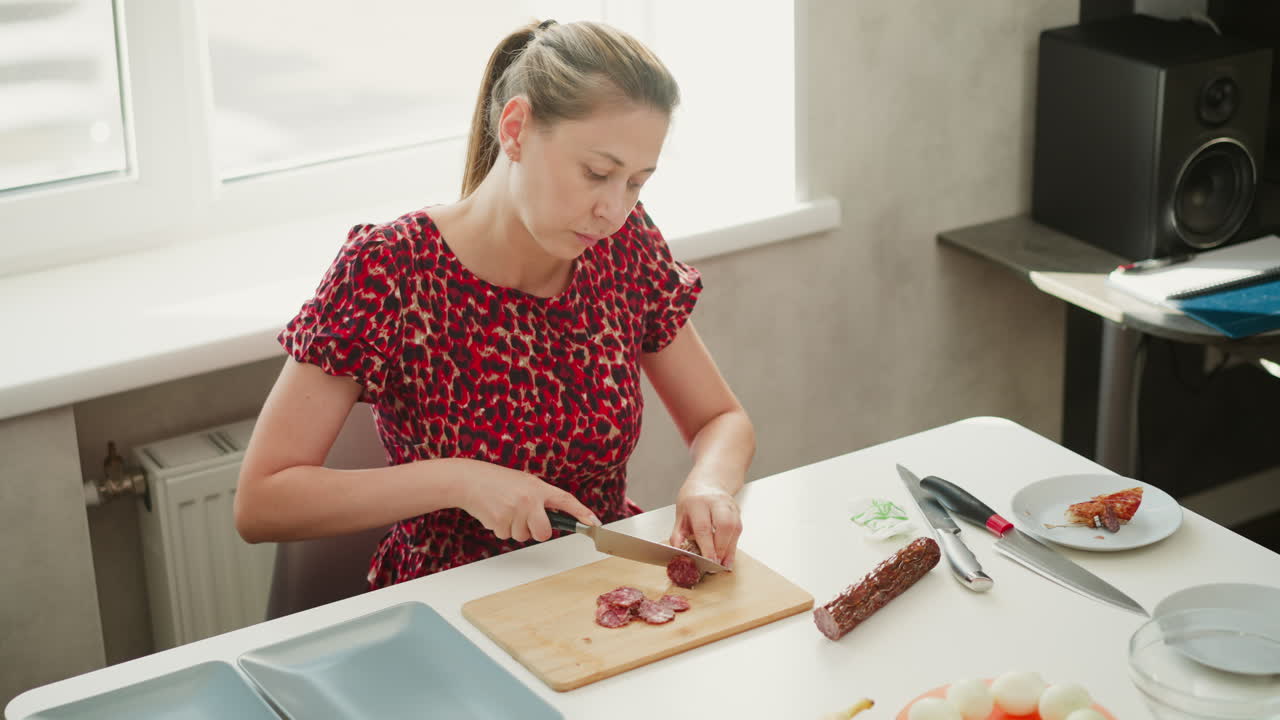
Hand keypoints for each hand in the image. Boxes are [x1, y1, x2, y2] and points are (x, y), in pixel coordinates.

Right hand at [454, 461, 598, 542]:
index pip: (566, 501)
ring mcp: (514, 511)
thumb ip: (539, 499)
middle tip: (525, 519)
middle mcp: (529, 499)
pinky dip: (501, 528)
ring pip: (523, 536)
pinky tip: (495, 512)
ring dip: (514, 528)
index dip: (582, 513)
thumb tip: (551, 520)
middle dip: (536, 532)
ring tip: (504, 509)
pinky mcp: (499, 521)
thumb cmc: (497, 482)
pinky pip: (506, 536)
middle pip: (544, 533)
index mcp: (538, 488)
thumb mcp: (524, 483)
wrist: (470, 480)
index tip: (595, 524)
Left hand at [670, 473, 741, 568]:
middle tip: (717, 564)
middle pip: (724, 525)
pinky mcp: (737, 511)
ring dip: (730, 549)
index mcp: (698, 502)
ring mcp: (729, 505)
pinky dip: (734, 545)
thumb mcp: (680, 514)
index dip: (707, 546)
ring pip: (735, 528)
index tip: (709, 561)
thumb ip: (678, 534)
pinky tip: (728, 556)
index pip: (704, 527)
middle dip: (722, 548)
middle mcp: (716, 502)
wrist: (708, 482)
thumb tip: (677, 551)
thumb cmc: (692, 499)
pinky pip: (738, 529)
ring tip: (724, 564)